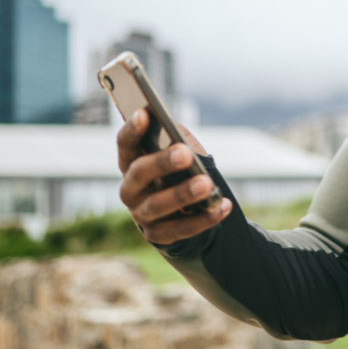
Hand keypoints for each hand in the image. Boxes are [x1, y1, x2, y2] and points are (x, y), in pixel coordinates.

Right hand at [117, 109, 231, 243]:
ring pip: (158, 205)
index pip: (126, 144)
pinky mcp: (158, 235)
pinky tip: (221, 205)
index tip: (144, 113)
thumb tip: (177, 137)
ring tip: (206, 184)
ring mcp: (141, 214)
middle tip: (184, 154)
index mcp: (131, 162)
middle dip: (162, 163)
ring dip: (183, 194)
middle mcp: (130, 189)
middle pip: (139, 174)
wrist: (180, 214)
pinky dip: (204, 218)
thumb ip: (176, 140)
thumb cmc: (178, 172)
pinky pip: (181, 229)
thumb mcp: (178, 151)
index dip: (132, 129)